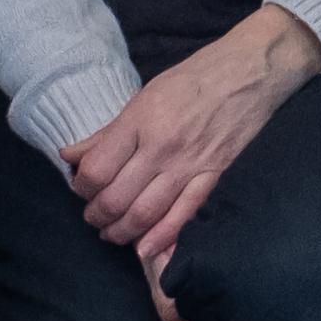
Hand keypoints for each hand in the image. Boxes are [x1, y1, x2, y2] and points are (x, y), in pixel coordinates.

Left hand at [60, 3, 317, 259]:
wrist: (249, 72)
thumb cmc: (194, 78)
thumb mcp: (144, 96)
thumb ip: (107, 132)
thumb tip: (70, 155)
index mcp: (140, 121)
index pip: (97, 169)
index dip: (81, 186)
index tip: (80, 187)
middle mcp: (162, 146)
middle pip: (116, 198)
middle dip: (97, 215)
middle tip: (93, 217)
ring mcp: (190, 164)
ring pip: (145, 213)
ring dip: (122, 231)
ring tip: (112, 233)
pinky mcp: (214, 176)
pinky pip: (184, 215)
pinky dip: (162, 237)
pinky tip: (145, 248)